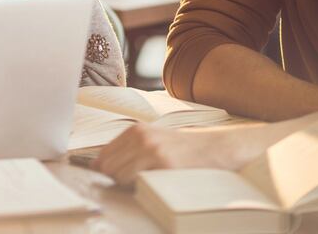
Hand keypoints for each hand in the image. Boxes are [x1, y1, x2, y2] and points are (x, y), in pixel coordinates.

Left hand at [93, 124, 236, 184]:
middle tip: (133, 184)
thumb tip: (100, 166)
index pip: (103, 155)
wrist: (217, 149)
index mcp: (136, 130)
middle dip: (115, 179)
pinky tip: (154, 183)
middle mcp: (141, 137)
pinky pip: (136, 181)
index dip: (104, 172)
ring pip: (118, 175)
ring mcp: (152, 149)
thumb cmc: (185, 151)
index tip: (109, 181)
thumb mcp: (154, 142)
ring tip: (146, 182)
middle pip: (107, 166)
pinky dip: (139, 187)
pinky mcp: (163, 164)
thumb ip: (129, 150)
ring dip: (127, 185)